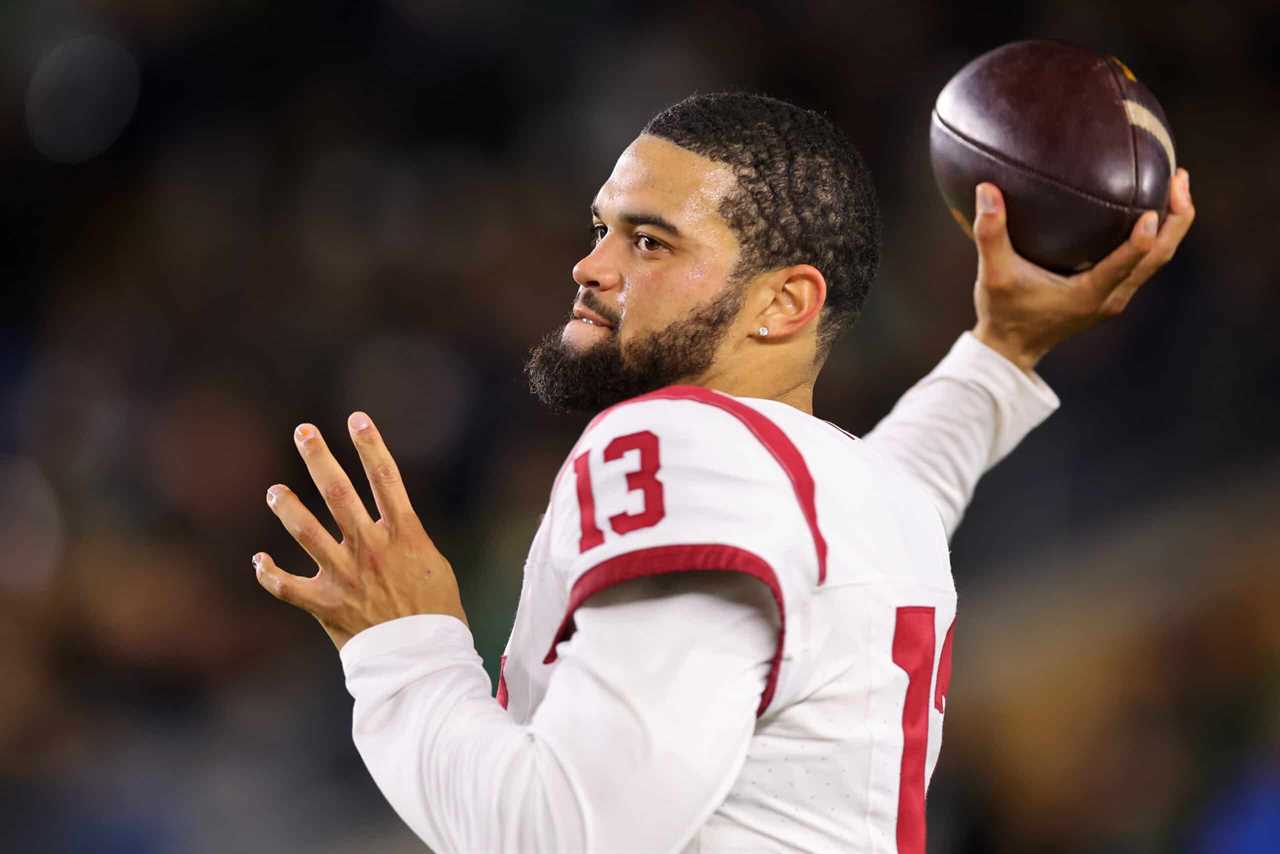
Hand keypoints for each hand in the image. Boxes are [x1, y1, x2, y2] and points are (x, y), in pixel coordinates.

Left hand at [253, 412, 466, 649]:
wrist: (425, 660)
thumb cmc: (438, 612)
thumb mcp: (433, 565)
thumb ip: (407, 538)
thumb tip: (392, 520)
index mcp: (404, 535)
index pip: (386, 478)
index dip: (371, 445)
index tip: (356, 419)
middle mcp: (371, 548)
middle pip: (339, 492)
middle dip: (319, 458)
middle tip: (303, 432)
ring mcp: (345, 575)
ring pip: (307, 531)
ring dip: (288, 507)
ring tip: (275, 491)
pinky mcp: (326, 604)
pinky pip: (288, 587)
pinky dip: (270, 574)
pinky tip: (258, 560)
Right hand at [970, 168, 1194, 371]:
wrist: (1010, 349)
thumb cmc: (1003, 314)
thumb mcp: (993, 274)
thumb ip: (990, 233)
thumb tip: (987, 190)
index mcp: (1089, 294)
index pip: (1128, 262)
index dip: (1145, 235)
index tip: (1154, 204)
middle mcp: (1110, 298)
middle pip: (1160, 257)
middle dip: (1177, 218)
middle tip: (1179, 178)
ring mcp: (1114, 298)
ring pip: (1157, 260)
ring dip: (1171, 225)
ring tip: (1174, 186)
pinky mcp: (1110, 295)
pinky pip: (1144, 263)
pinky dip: (1153, 237)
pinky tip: (1146, 210)